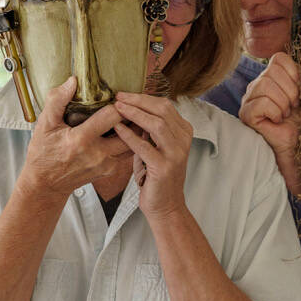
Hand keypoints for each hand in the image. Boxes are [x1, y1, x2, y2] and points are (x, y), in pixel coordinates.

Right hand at [18, 77, 127, 199]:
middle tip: (130, 103)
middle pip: (131, 131)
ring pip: (133, 143)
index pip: (113, 116)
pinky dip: (129, 140)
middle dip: (132, 115)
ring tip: (131, 115)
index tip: (117, 95)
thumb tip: (73, 81)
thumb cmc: (43, 154)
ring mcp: (106, 165)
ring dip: (134, 128)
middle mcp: (98, 154)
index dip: (118, 103)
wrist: (46, 185)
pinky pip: (127, 153)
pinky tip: (124, 129)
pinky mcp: (109, 171)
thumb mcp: (44, 125)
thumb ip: (57, 100)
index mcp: (82, 140)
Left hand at [112, 92, 192, 221]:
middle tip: (119, 96)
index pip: (165, 105)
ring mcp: (176, 154)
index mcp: (184, 132)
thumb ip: (150, 129)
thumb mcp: (156, 147)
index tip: (125, 94)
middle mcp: (184, 140)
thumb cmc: (156, 175)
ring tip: (117, 107)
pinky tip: (118, 128)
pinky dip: (129, 135)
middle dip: (138, 100)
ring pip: (156, 124)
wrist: (165, 206)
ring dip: (134, 113)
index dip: (144, 97)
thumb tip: (131, 106)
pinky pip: (144, 146)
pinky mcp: (164, 167)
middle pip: (162, 110)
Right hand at [239, 53, 300, 194]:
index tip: (298, 92)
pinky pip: (262, 102)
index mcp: (269, 77)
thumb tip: (296, 59)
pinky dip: (275, 112)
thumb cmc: (296, 122)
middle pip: (271, 71)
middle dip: (289, 91)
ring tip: (283, 115)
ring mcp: (248, 99)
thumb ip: (296, 76)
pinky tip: (275, 121)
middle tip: (291, 108)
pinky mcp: (246, 114)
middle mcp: (255, 85)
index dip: (293, 73)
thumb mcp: (300, 94)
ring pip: (265, 85)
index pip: (278, 58)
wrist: (293, 146)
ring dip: (282, 103)